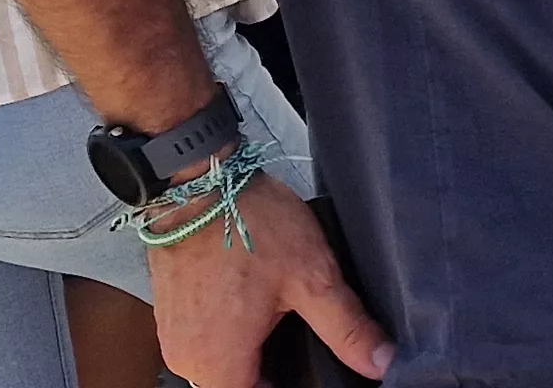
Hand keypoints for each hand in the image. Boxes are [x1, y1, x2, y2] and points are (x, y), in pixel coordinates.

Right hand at [146, 171, 388, 387]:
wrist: (198, 184)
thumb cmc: (249, 226)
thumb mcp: (311, 277)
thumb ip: (346, 327)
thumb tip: (380, 361)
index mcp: (219, 365)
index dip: (297, 386)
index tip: (321, 369)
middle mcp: (188, 361)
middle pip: (242, 385)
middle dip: (278, 373)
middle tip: (311, 343)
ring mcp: (176, 338)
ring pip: (224, 367)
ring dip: (255, 355)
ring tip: (287, 325)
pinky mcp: (172, 315)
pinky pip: (207, 342)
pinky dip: (234, 336)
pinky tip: (261, 310)